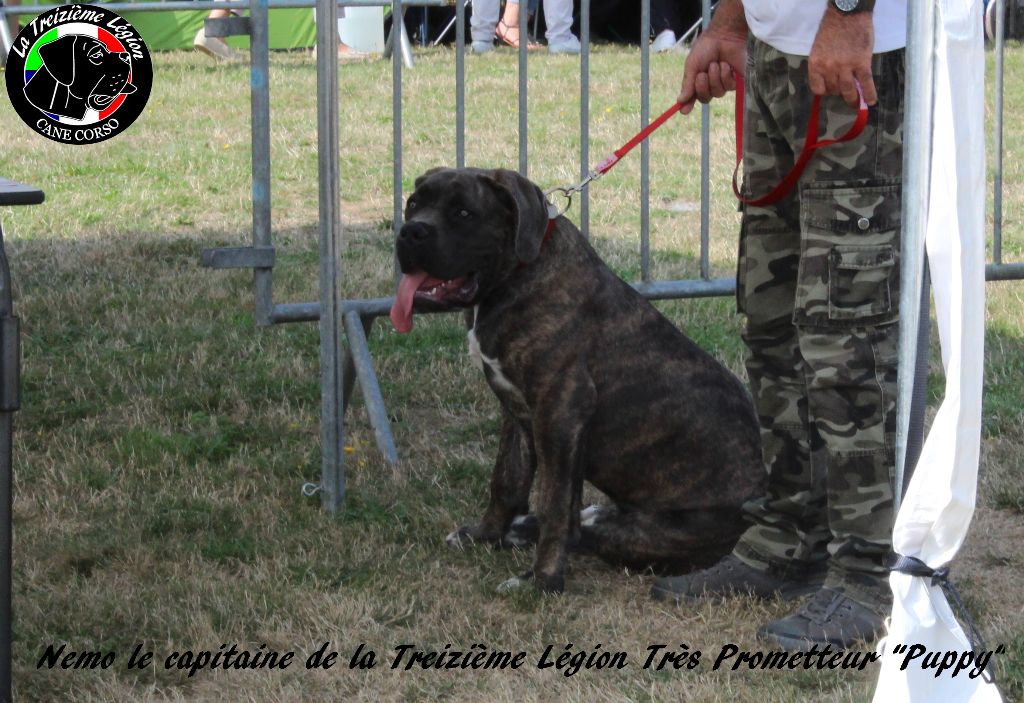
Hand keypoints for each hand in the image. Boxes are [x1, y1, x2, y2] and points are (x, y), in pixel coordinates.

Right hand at [678, 0, 746, 114]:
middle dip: (702, 87)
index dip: (688, 105)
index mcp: (698, 81)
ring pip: (717, 93)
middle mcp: (711, 84)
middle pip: (705, 98)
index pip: (693, 97)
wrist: (724, 35)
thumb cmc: (707, 47)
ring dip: (715, 78)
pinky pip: (728, 86)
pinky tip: (726, 65)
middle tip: (702, 74)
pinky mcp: (737, 81)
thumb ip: (688, 83)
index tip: (684, 110)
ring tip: (716, 64)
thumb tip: (680, 101)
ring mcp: (724, 83)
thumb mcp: (692, 64)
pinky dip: (725, 75)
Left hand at [808, 8, 876, 106]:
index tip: (831, 90)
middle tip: (846, 91)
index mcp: (816, 64)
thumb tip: (830, 79)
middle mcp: (829, 68)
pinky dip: (869, 94)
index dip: (825, 91)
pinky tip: (871, 101)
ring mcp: (846, 66)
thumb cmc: (833, 28)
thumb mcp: (820, 48)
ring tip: (857, 103)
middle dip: (839, 92)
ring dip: (853, 99)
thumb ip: (824, 64)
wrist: (848, 14)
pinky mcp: (862, 63)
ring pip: (848, 90)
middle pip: (834, 90)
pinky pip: (865, 83)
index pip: (818, 88)